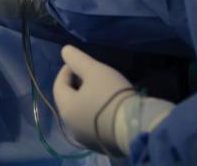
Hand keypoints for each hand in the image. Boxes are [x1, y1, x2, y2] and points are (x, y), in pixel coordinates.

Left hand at [53, 45, 173, 156]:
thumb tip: (64, 51)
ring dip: (87, 100)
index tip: (79, 62)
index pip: (59, 85)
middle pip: (69, 100)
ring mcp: (85, 138)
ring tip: (102, 91)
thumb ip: (77, 60)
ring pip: (81, 114)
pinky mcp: (100, 145)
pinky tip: (109, 108)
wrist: (137, 128)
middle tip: (92, 75)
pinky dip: (96, 114)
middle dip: (77, 85)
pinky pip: (93, 125)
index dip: (66, 70)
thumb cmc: (112, 96)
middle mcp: (71, 126)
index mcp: (66, 108)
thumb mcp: (95, 71)